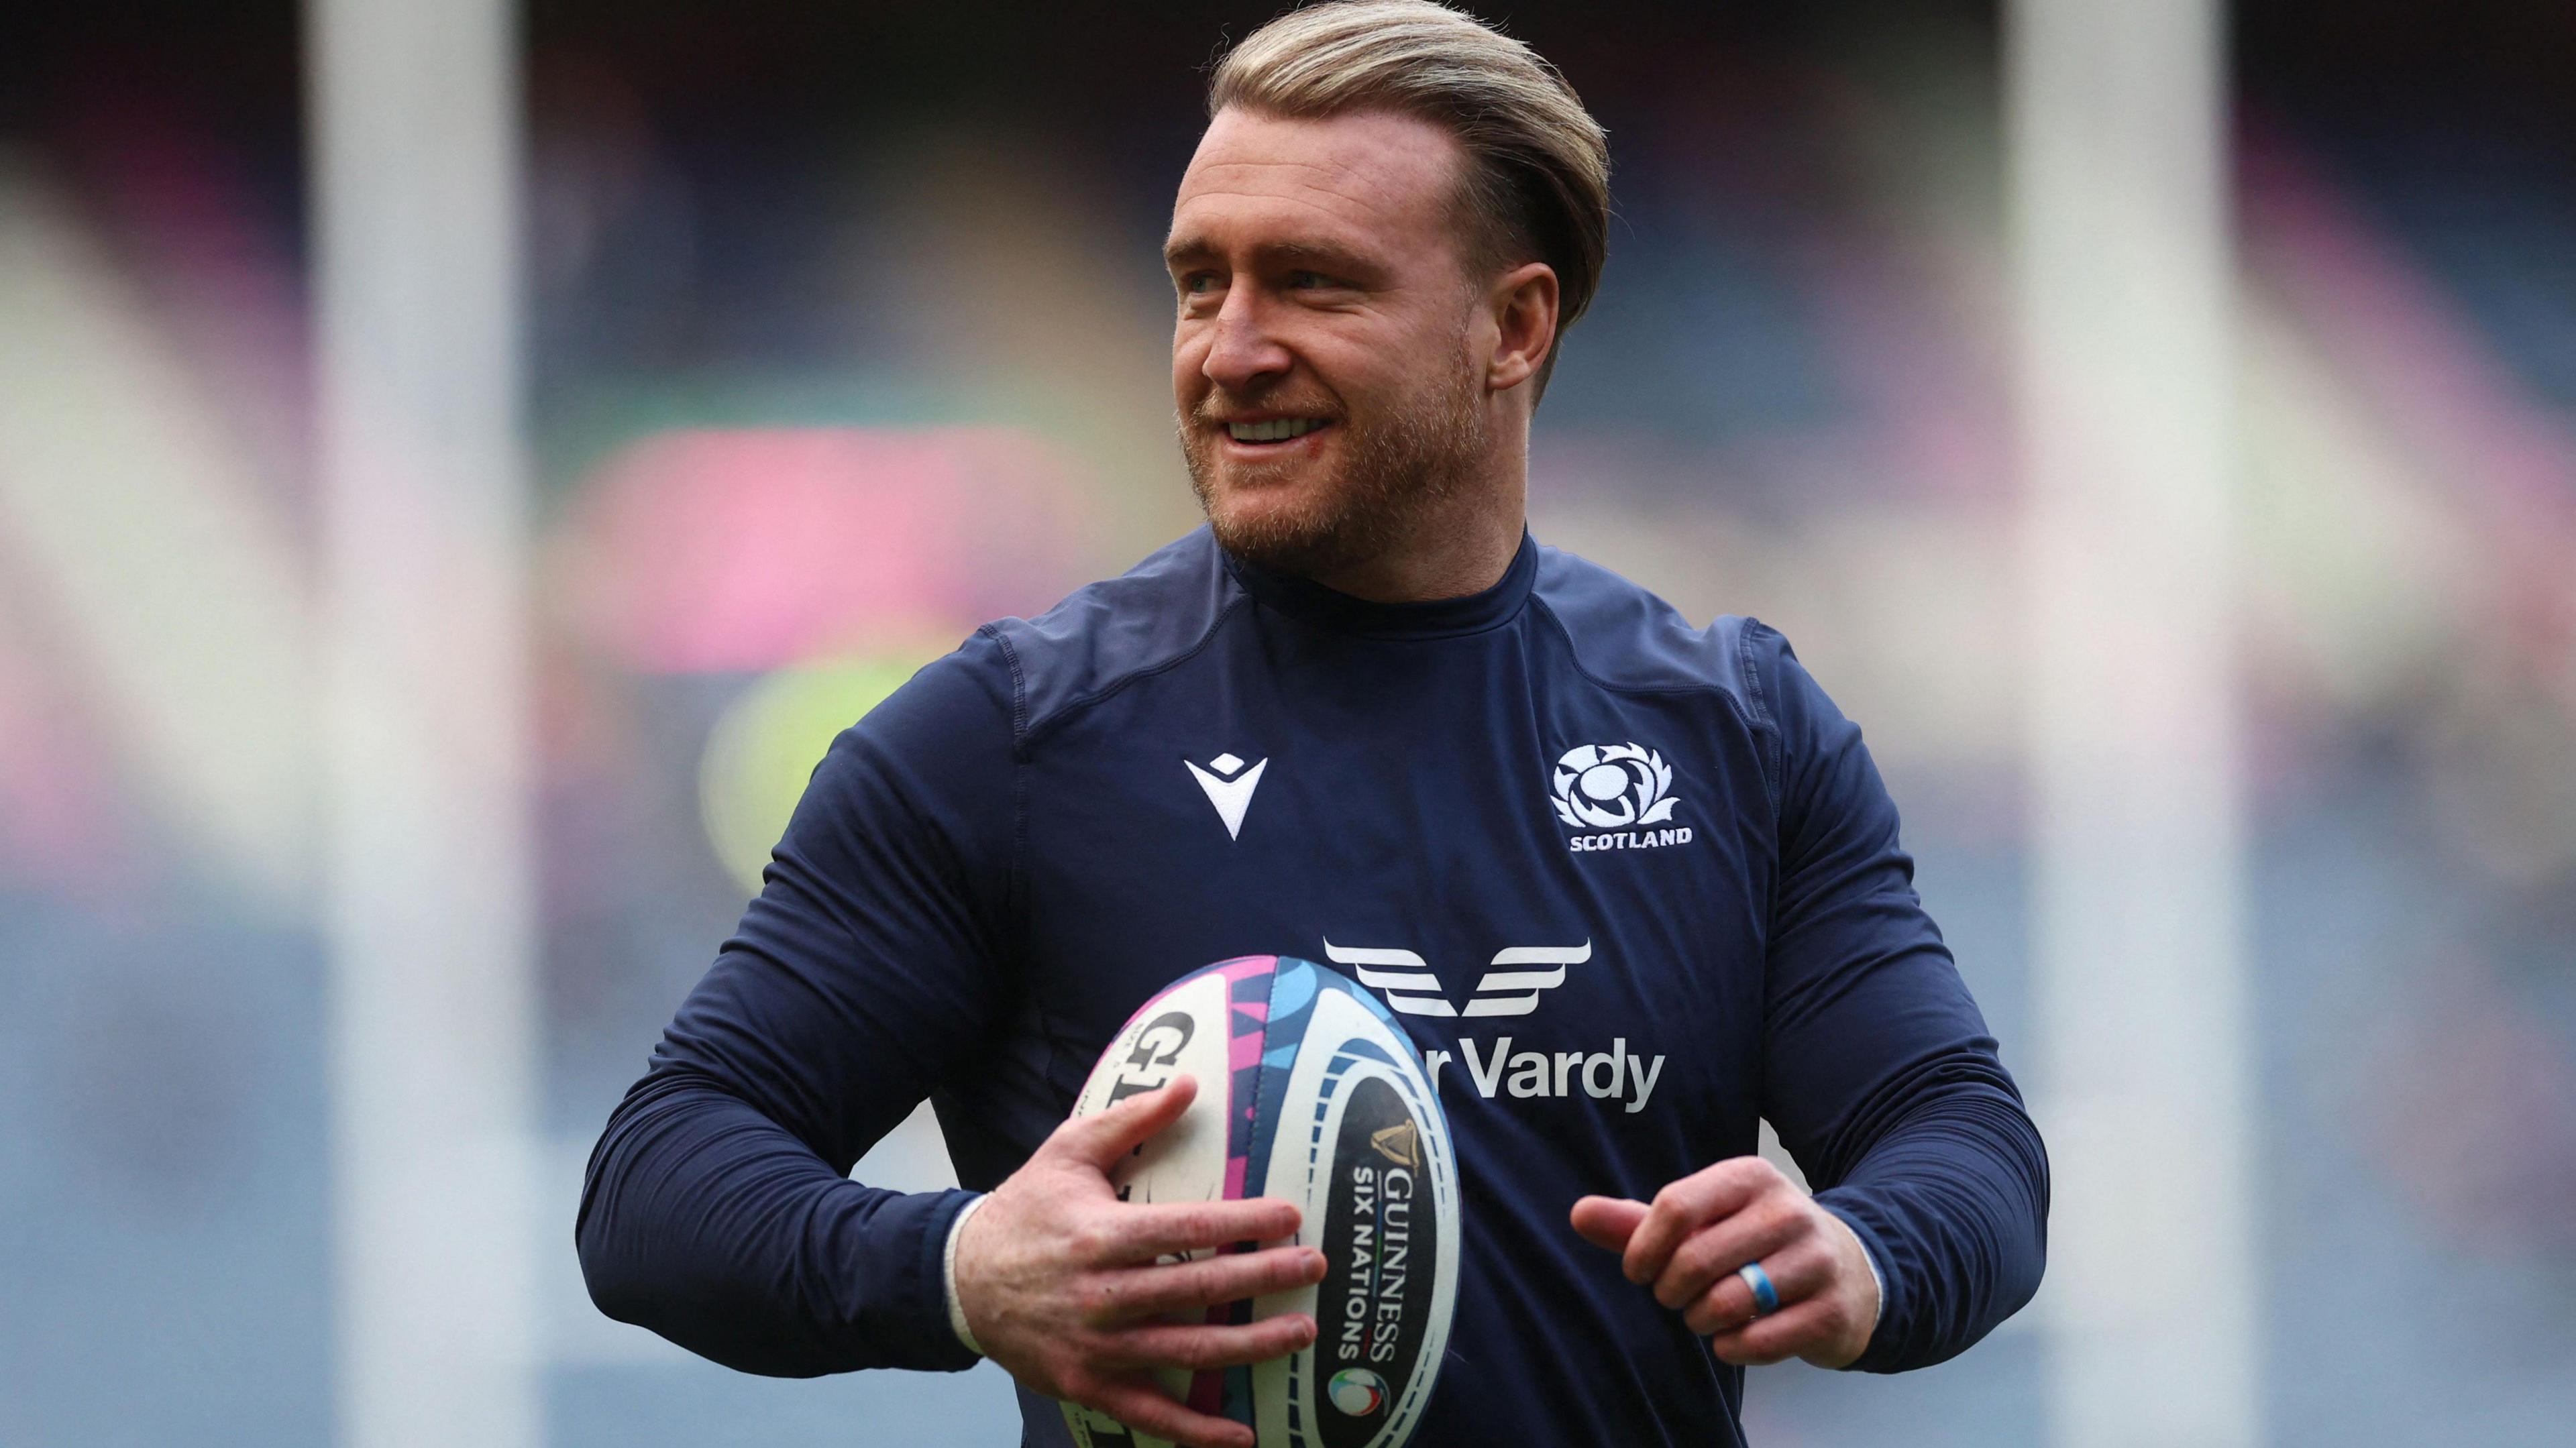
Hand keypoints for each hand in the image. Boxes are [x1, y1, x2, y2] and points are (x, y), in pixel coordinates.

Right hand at [955, 1075, 1327, 1447]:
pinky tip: (1243, 1436)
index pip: (1188, 1229)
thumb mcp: (1069, 1151)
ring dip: (1252, 1346)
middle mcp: (1104, 1294)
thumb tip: (1191, 1082)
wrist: (959, 1279)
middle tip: (1315, 1267)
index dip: (1243, 1223)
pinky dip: (1197, 1431)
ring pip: (1188, 1352)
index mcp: (1102, 1234)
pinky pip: (1151, 1414)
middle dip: (1265, 1278)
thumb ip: (1131, 1119)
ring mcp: (1098, 1346)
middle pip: (1200, 1289)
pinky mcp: (1089, 1384)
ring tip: (1303, 1331)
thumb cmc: (1025, 1209)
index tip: (1290, 1216)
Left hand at [1570, 1156, 1877, 1367]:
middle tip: (1674, 1296)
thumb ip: (1640, 1220)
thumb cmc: (1757, 1243)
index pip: (1676, 1205)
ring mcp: (1816, 1261)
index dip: (1643, 1247)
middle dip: (1670, 1291)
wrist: (1850, 1272)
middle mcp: (1788, 1212)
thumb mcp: (1705, 1221)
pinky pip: (1758, 1341)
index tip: (1638, 1270)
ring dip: (1700, 1321)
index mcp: (1749, 1177)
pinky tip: (1734, 1337)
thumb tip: (1578, 1214)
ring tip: (1704, 1315)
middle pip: (1695, 1259)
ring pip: (1727, 1303)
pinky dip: (1732, 1348)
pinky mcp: (1831, 1311)